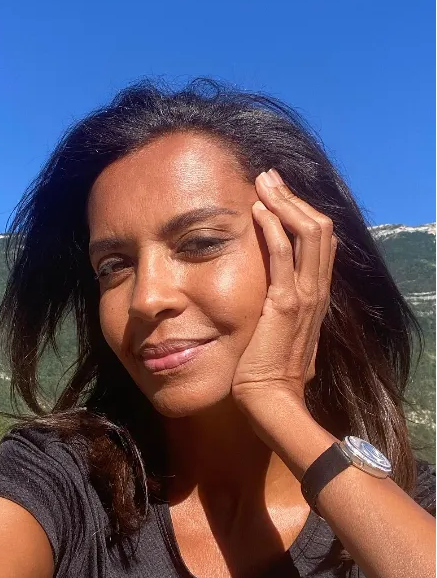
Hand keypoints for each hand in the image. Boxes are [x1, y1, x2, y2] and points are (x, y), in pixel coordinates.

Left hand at [231, 168, 336, 420]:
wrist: (271, 400)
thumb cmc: (269, 370)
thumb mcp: (283, 331)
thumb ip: (284, 309)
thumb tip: (272, 297)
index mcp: (316, 295)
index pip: (319, 241)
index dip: (300, 213)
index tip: (277, 194)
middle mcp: (318, 291)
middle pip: (319, 228)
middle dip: (293, 197)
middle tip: (268, 176)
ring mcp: (305, 296)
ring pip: (308, 234)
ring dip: (284, 202)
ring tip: (263, 181)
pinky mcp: (285, 305)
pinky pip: (283, 257)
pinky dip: (273, 229)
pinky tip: (257, 210)